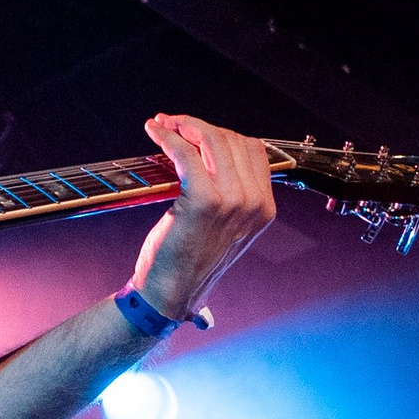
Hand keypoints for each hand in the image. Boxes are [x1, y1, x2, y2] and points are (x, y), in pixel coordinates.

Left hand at [130, 114, 278, 318]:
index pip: (253, 150)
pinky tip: (156, 133)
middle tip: (172, 124)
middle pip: (232, 140)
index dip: (222, 134)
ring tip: (162, 125)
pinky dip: (168, 138)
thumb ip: (230, 194)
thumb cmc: (189, 261)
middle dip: (199, 126)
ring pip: (212, 140)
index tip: (194, 131)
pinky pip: (187, 154)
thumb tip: (211, 151)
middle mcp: (253, 202)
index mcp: (263, 208)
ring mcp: (232, 200)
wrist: (170, 294)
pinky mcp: (203, 201)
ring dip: (183, 126)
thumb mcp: (225, 227)